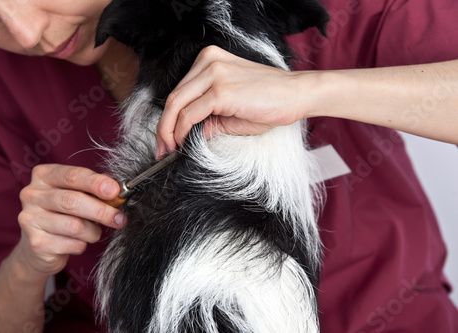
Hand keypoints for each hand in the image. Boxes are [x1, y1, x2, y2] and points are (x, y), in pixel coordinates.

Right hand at [17, 164, 126, 275]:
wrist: (40, 248)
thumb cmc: (64, 214)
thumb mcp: (77, 194)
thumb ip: (94, 188)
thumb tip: (116, 189)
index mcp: (43, 176)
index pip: (73, 176)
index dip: (96, 183)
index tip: (115, 191)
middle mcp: (32, 194)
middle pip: (73, 201)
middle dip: (101, 210)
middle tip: (120, 218)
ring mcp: (30, 219)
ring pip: (75, 226)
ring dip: (93, 231)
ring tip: (94, 232)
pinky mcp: (36, 243)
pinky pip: (72, 244)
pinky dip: (83, 245)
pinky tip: (78, 242)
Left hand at [156, 45, 316, 157]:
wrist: (298, 94)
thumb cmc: (270, 101)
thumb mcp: (230, 110)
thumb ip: (207, 118)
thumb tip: (186, 136)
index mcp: (209, 61)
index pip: (179, 91)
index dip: (168, 118)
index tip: (166, 138)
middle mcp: (208, 62)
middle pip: (173, 98)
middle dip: (163, 127)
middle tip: (161, 149)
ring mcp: (214, 74)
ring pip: (176, 106)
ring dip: (169, 132)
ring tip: (170, 150)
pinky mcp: (220, 90)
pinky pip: (190, 115)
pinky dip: (182, 132)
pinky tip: (184, 143)